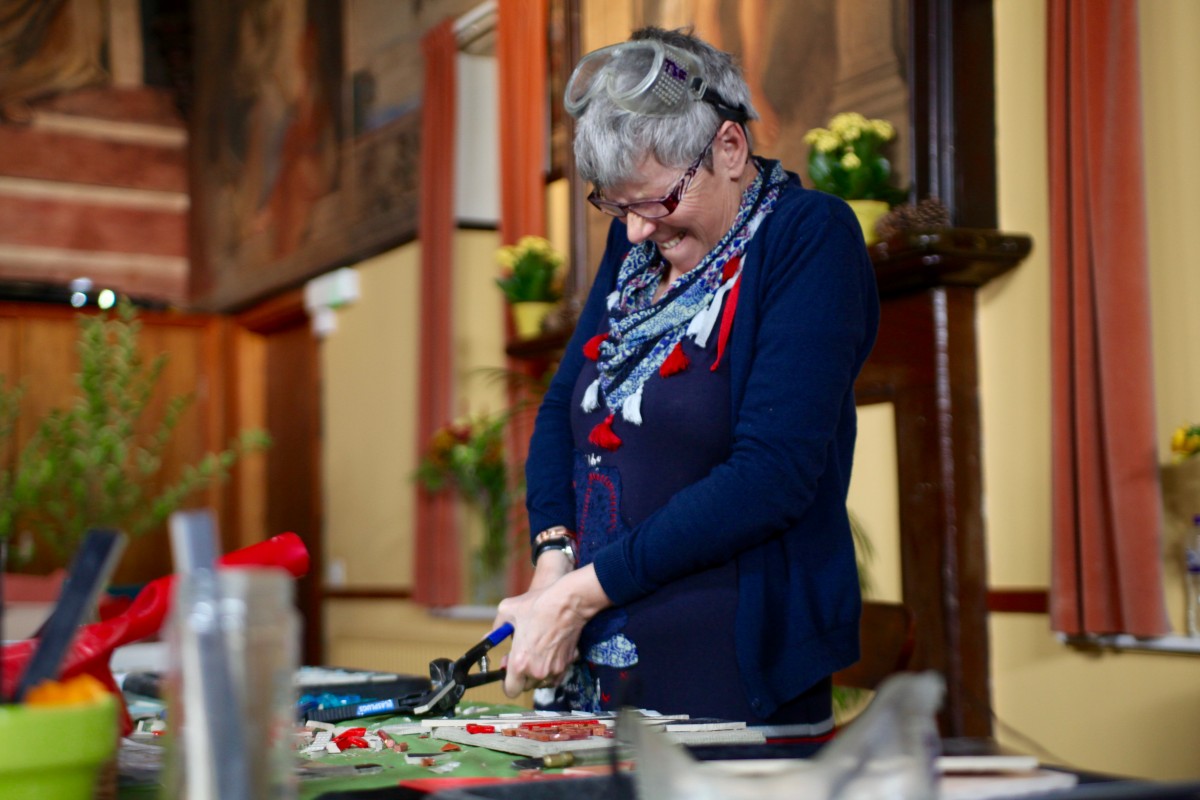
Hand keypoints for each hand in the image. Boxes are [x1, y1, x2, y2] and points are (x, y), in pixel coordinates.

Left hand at [493, 565, 609, 697]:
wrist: (568, 603)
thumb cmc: (538, 605)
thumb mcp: (507, 611)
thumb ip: (495, 629)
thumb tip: (488, 638)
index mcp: (520, 662)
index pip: (510, 691)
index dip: (506, 683)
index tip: (507, 671)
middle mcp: (537, 671)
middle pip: (525, 687)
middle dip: (521, 675)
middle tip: (520, 657)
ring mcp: (554, 670)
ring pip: (540, 683)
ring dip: (535, 674)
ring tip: (535, 655)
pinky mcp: (567, 665)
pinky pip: (554, 677)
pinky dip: (550, 671)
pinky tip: (547, 655)